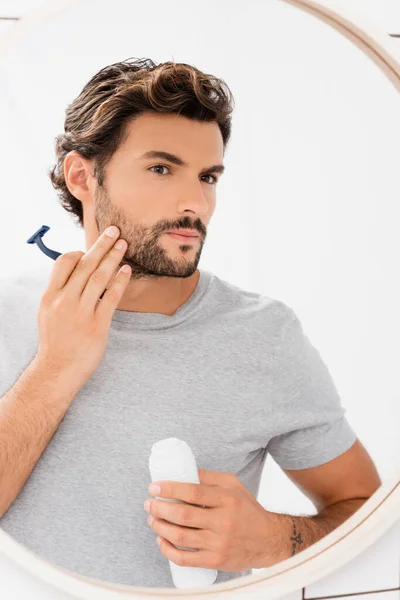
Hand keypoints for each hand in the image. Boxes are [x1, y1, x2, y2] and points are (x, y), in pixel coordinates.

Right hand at [35, 225, 130, 387]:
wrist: (57, 372)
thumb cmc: (55, 343)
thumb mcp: (47, 314)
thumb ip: (60, 293)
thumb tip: (75, 275)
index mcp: (50, 296)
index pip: (63, 263)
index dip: (79, 252)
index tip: (91, 248)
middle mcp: (64, 301)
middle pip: (85, 265)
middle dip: (101, 245)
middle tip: (115, 230)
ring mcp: (81, 313)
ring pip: (99, 277)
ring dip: (113, 258)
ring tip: (124, 245)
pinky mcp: (97, 325)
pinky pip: (111, 297)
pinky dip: (120, 281)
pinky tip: (127, 270)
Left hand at [145, 469, 273, 570]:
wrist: (269, 540)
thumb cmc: (248, 509)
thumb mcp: (234, 485)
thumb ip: (210, 478)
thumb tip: (185, 471)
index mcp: (227, 500)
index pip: (193, 493)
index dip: (170, 489)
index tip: (155, 487)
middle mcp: (223, 521)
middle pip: (183, 515)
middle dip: (160, 508)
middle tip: (149, 503)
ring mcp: (219, 543)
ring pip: (180, 537)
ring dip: (160, 527)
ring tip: (152, 520)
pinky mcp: (215, 561)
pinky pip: (185, 559)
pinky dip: (168, 550)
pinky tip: (161, 541)